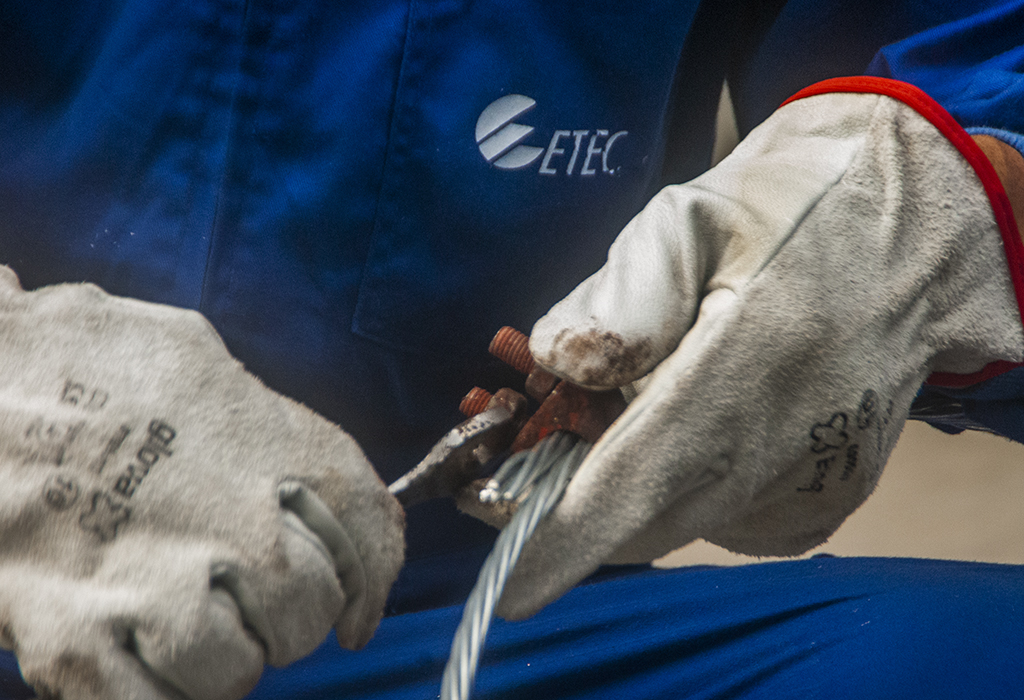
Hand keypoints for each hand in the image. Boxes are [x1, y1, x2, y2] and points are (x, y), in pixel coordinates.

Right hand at [0, 271, 403, 698]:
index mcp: (268, 452)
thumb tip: (351, 507)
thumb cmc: (91, 364)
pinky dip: (158, 695)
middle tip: (246, 600)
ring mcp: (153, 587)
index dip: (372, 580)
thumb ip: (284, 431)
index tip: (358, 612)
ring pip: (237, 673)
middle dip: (286, 617)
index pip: (367, 533)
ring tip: (183, 622)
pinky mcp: (73, 637)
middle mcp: (230, 526)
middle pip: (307, 614)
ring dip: (221, 660)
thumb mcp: (206, 366)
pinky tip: (139, 656)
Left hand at [497, 80, 1023, 618]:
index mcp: (753, 365)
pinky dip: (666, 484)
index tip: (506, 579)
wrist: (913, 240)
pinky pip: (711, 514)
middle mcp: (789, 447)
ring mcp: (811, 486)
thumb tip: (557, 367)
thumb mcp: (691, 219)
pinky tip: (666, 421)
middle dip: (560, 494)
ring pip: (671, 518)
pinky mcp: (819, 503)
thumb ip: (617, 297)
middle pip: (638, 517)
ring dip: (611, 482)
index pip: (637, 482)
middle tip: (515, 433)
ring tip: (591, 405)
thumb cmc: (792, 211)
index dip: (560, 537)